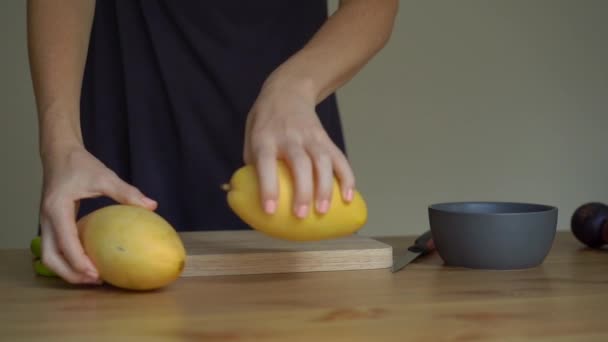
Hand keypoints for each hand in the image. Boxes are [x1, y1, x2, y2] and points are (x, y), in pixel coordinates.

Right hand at [39, 145, 156, 283]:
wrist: (59, 153)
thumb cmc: (81, 164)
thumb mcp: (105, 176)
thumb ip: (127, 192)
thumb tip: (152, 206)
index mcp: (57, 208)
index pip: (65, 242)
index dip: (79, 262)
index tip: (96, 274)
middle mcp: (46, 218)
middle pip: (50, 257)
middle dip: (70, 274)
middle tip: (96, 281)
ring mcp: (45, 222)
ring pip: (49, 255)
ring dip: (67, 270)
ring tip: (93, 277)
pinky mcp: (50, 223)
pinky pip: (55, 248)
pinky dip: (68, 259)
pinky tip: (89, 262)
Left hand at [243, 79, 354, 218]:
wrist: (288, 91)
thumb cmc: (265, 123)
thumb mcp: (250, 137)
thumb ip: (252, 165)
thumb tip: (252, 200)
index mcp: (265, 138)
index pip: (266, 163)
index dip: (268, 187)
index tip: (270, 210)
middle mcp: (289, 137)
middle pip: (300, 164)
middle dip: (302, 191)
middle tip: (301, 215)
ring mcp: (311, 137)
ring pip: (322, 161)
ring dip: (325, 188)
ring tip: (323, 211)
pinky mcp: (326, 138)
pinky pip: (339, 158)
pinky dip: (347, 178)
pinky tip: (348, 197)